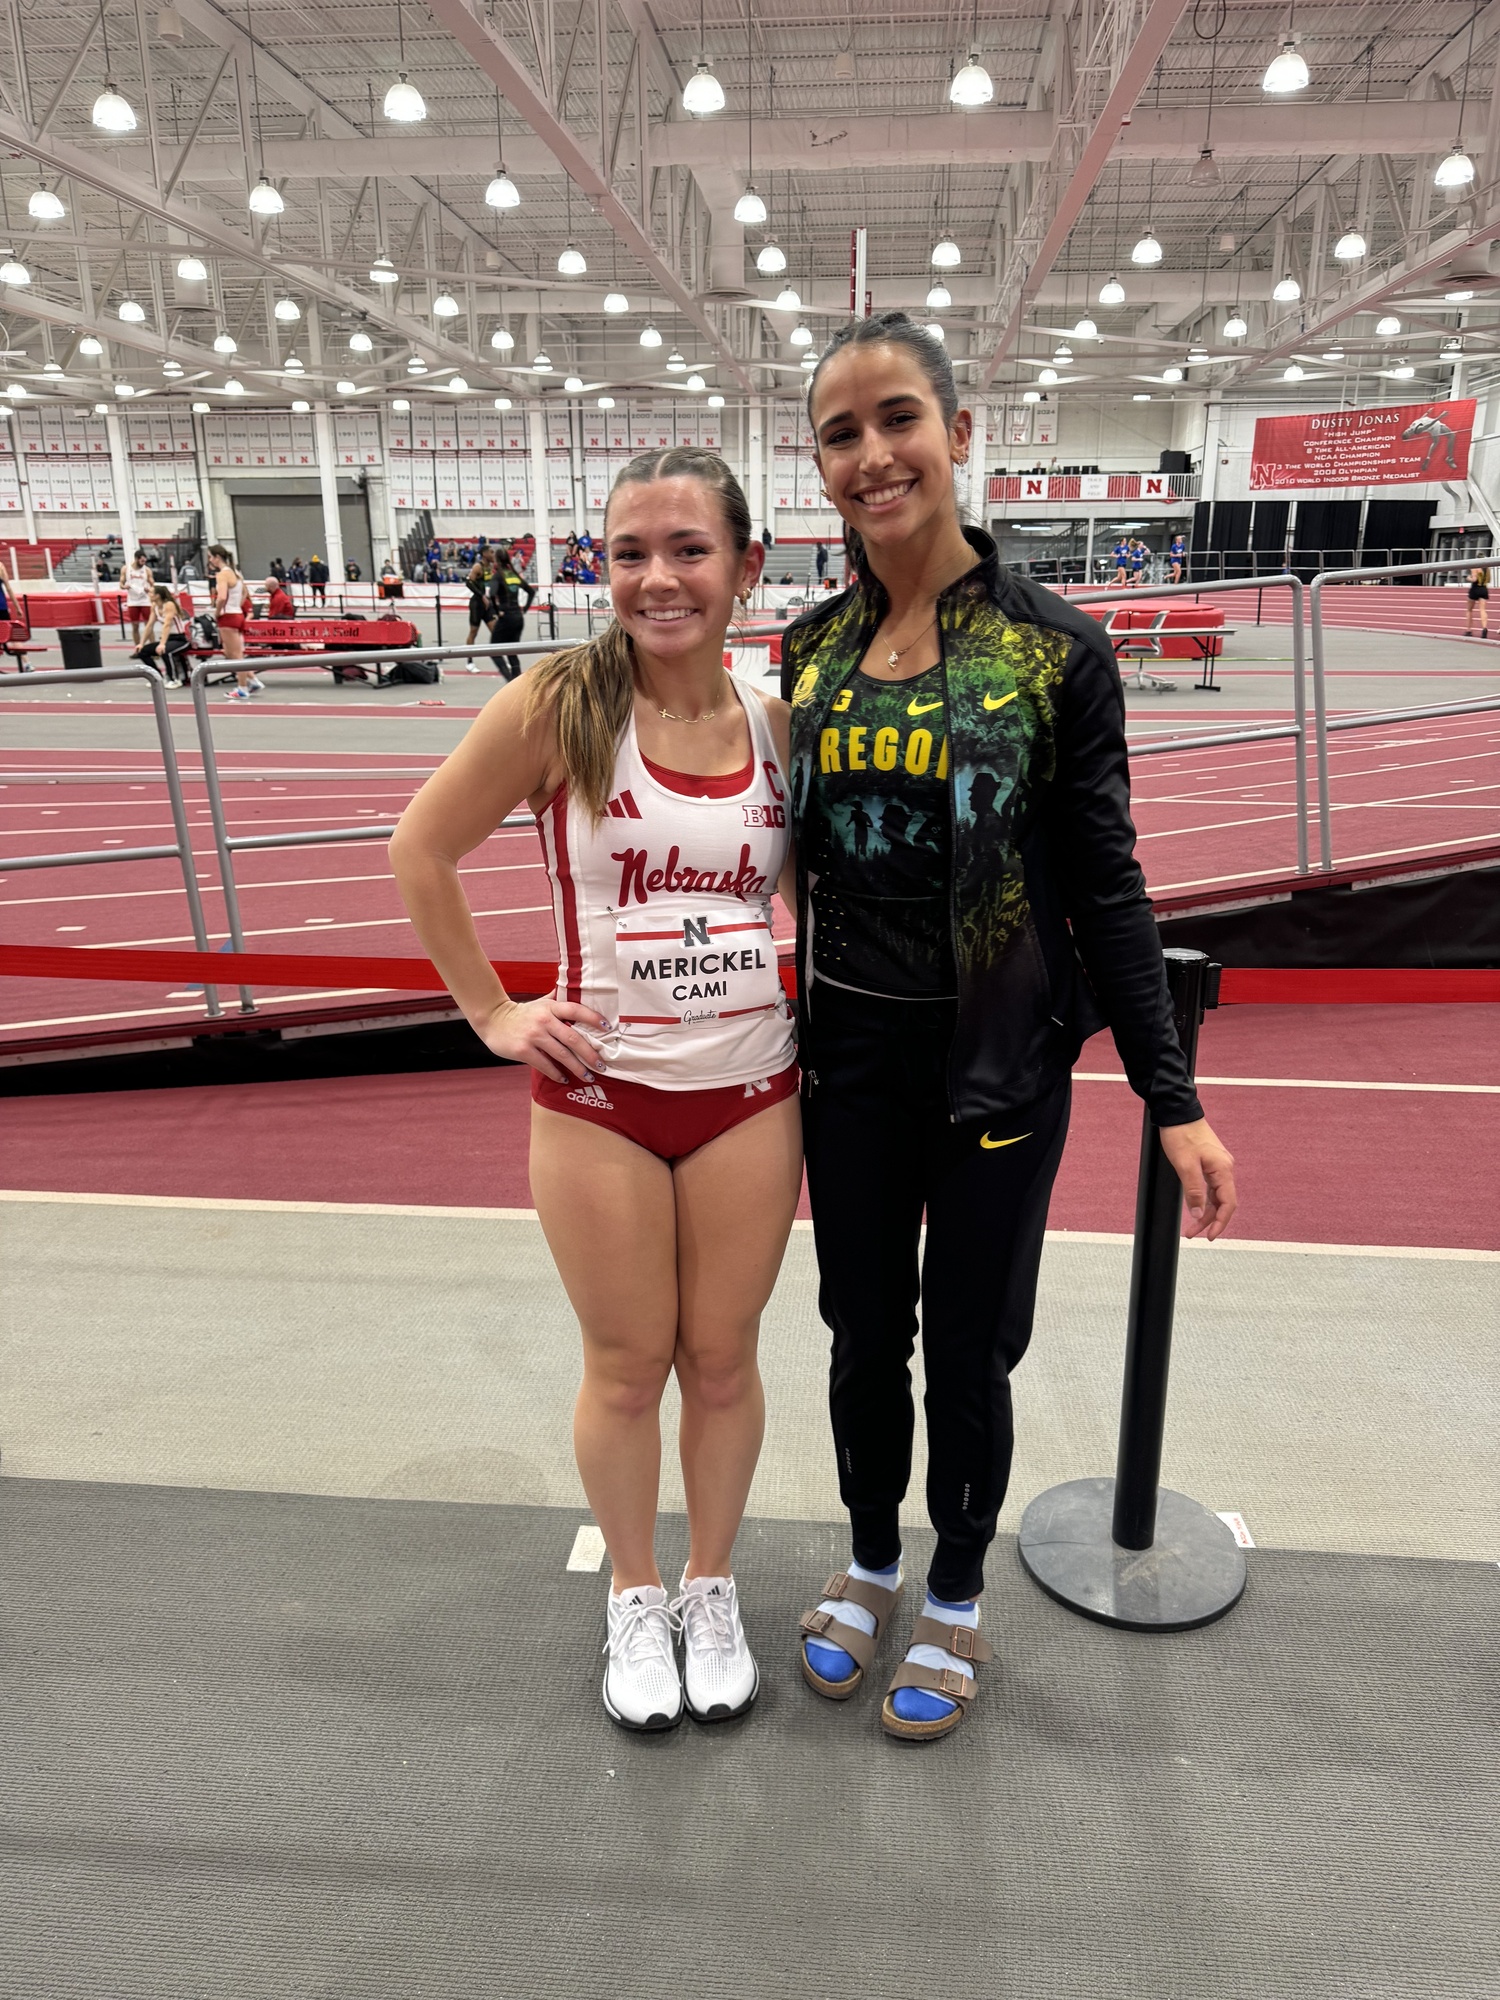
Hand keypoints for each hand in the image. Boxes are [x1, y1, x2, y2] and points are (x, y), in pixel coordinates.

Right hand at [476, 996, 609, 1084]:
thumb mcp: (540, 1003)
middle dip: (590, 1054)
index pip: (576, 1010)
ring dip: (577, 1068)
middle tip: (602, 1065)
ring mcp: (533, 1036)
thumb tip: (577, 988)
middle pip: (573, 1038)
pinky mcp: (523, 1050)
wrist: (493, 1020)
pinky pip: (545, 1065)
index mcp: (550, 1008)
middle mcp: (544, 1020)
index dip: (592, 1018)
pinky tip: (564, 1079)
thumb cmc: (521, 1013)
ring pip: (562, 1055)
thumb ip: (557, 999)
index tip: (607, 1027)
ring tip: (588, 1076)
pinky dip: (557, 1073)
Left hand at [1158, 1118, 1236, 1240]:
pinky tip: (1194, 1207)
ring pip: (1215, 1196)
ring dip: (1204, 1212)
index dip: (1220, 1223)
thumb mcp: (1184, 1165)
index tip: (1210, 1236)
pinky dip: (1202, 1200)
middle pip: (1222, 1203)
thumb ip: (1194, 1191)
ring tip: (1190, 1226)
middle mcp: (1225, 1168)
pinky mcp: (1210, 1163)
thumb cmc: (1181, 1134)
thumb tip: (1199, 1214)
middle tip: (1192, 1233)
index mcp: (1223, 1169)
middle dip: (1209, 1220)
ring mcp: (1218, 1165)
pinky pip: (1210, 1187)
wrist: (1178, 1113)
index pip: (1228, 1204)